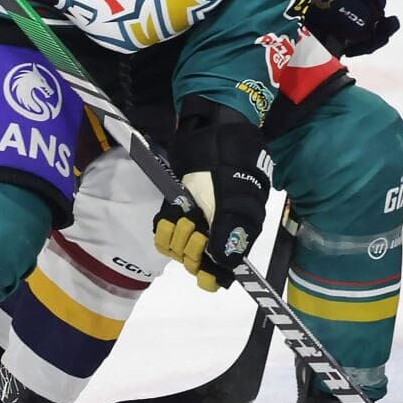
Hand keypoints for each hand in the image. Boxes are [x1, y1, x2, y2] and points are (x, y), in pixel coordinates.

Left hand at [153, 100, 272, 290]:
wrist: (212, 132)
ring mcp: (197, 222)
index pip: (225, 268)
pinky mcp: (178, 212)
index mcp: (239, 231)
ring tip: (184, 215)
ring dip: (176, 237)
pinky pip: (165, 235)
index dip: (212, 271)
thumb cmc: (229, 161)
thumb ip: (229, 228)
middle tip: (194, 225)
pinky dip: (164, 229)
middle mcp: (218, 232)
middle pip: (199, 262)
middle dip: (191, 249)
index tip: (202, 265)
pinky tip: (170, 216)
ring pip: (180, 250)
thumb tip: (228, 263)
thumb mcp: (233, 193)